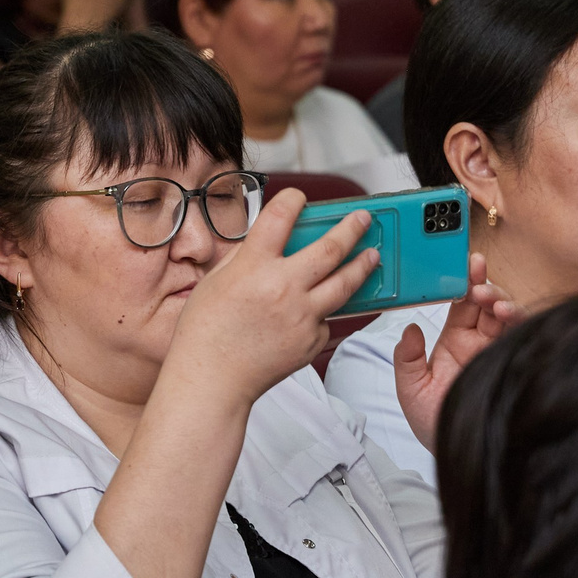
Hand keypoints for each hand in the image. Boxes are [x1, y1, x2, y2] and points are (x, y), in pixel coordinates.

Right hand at [164, 187, 377, 408]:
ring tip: (371, 255)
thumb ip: (245, 257)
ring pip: (346, 283)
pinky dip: (325, 310)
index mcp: (254, 266)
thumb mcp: (215, 281)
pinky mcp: (312, 340)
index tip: (301, 198)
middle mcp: (283, 287)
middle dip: (352, 228)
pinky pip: (327, 318)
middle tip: (363, 219)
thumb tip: (267, 240)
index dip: (294, 200)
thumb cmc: (206, 333)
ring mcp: (302, 315)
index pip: (281, 216)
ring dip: (362, 265)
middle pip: (331, 247)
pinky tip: (320, 308)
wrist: (212, 379)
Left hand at [393, 252, 516, 452]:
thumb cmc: (435, 424)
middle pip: (486, 302)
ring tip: (489, 299)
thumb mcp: (411, 390)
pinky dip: (517, 318)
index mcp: (456, 342)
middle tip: (476, 276)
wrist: (458, 454)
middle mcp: (480, 342)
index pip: (462, 304)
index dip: (463, 282)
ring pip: (506, 313)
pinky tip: (506, 314)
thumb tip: (409, 329)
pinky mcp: (513, 360)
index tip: (462, 266)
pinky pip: (521, 333)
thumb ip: (406, 359)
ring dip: (499, 299)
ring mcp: (499, 350)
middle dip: (483, 283)